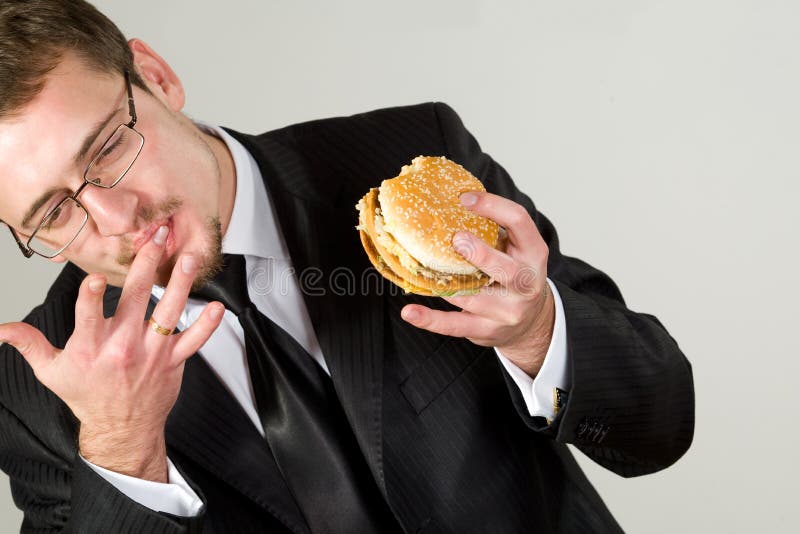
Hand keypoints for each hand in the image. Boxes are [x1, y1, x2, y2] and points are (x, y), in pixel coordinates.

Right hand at [0, 226, 223, 481]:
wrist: (121, 428)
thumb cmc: (88, 395)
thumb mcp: (52, 371)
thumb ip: (29, 343)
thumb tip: (1, 328)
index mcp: (90, 349)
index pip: (87, 318)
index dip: (89, 299)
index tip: (94, 279)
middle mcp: (123, 349)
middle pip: (134, 303)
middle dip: (144, 268)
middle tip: (154, 240)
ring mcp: (152, 354)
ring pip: (168, 314)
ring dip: (179, 285)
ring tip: (186, 259)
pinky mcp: (173, 361)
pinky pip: (194, 340)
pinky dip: (207, 324)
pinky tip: (218, 306)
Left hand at [401, 192, 554, 376]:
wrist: (532, 323)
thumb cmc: (517, 275)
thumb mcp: (517, 249)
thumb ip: (493, 229)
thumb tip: (448, 200)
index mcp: (534, 253)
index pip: (520, 222)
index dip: (494, 206)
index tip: (464, 198)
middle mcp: (526, 284)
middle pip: (507, 269)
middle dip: (481, 254)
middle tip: (457, 239)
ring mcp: (507, 311)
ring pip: (474, 297)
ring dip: (446, 282)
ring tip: (422, 267)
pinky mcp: (486, 330)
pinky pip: (455, 325)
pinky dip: (430, 320)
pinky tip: (409, 312)